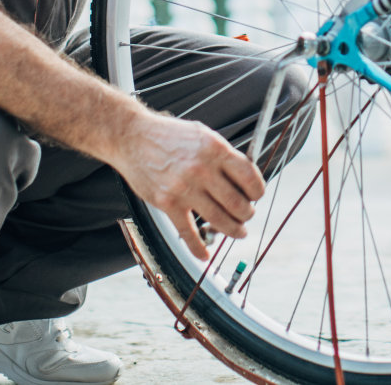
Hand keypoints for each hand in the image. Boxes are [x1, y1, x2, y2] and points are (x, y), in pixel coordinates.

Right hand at [118, 109, 265, 260]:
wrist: (133, 137)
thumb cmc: (168, 135)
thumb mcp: (203, 135)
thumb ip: (223, 155)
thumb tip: (244, 178)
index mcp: (215, 149)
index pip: (249, 177)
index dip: (258, 192)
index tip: (256, 197)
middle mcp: (202, 169)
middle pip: (237, 203)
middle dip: (247, 214)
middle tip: (246, 216)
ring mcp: (184, 188)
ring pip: (219, 220)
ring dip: (233, 231)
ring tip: (238, 232)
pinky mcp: (167, 203)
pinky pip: (188, 232)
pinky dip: (198, 248)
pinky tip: (204, 254)